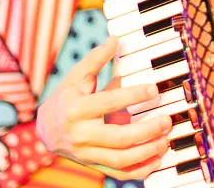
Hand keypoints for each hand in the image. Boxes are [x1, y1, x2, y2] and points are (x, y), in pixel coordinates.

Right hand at [35, 36, 171, 179]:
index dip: (133, 96)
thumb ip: (96, 59)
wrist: (46, 130)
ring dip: (147, 152)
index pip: (108, 102)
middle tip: (167, 119)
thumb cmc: (65, 98)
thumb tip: (116, 40)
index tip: (154, 89)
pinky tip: (157, 159)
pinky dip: (140, 170)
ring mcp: (87, 153)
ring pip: (120, 160)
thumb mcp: (76, 77)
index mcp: (76, 109)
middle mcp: (81, 134)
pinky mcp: (94, 164)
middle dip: (146, 130)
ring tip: (166, 139)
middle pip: (118, 138)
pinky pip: (119, 173)